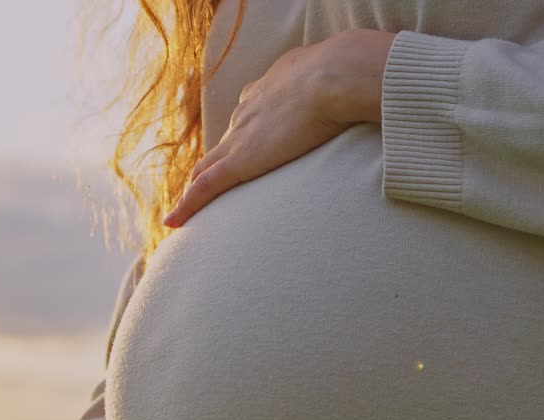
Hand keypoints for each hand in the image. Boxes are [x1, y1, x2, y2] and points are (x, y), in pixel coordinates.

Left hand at [163, 28, 396, 227]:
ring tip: (187, 209)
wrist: (338, 74)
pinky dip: (188, 206)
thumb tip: (370, 92)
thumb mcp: (347, 77)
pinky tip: (173, 223)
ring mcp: (242, 136)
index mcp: (273, 89)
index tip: (242, 150)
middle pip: (224, 143)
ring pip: (208, 167)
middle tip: (204, 184)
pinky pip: (205, 188)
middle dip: (213, 164)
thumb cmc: (353, 73)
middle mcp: (249, 111)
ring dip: (196, 188)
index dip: (244, 137)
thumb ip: (349, 90)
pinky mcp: (241, 161)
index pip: (250, 119)